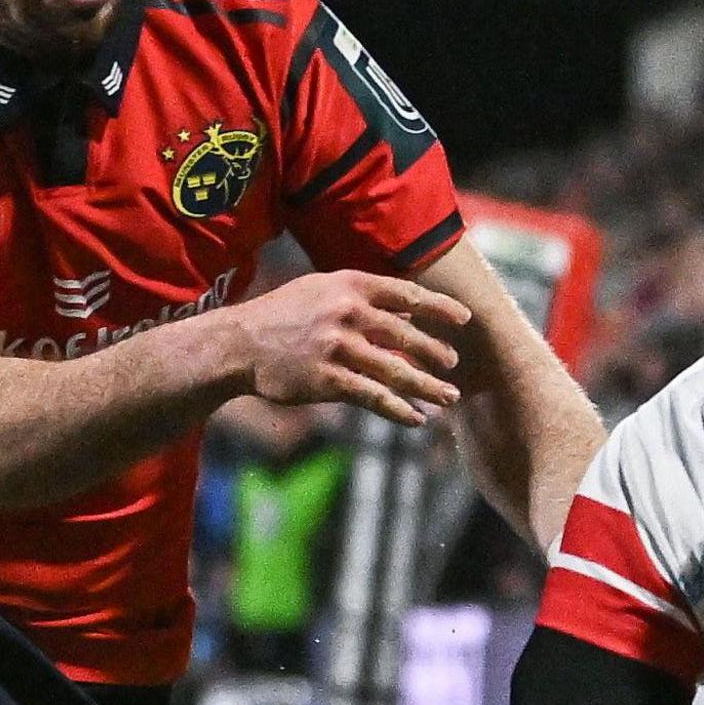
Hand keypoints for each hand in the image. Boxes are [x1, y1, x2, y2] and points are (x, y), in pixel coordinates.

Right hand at [232, 270, 466, 426]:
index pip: (407, 294)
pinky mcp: (328, 380)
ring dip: (427, 387)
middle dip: (436, 352)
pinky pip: (374, 398)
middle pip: (407, 335)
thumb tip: (406, 310)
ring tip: (449, 397)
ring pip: (396, 371)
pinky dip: (399, 410)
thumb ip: (361, 297)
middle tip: (454, 364)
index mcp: (350, 285)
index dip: (439, 308)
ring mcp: (338, 348)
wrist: (239, 343)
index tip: (464, 319)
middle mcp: (347, 313)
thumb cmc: (284, 315)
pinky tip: (416, 419)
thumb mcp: (320, 290)